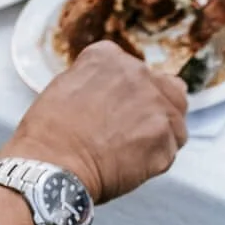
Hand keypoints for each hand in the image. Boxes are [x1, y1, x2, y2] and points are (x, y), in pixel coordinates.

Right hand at [3, 43, 187, 203]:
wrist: (51, 167)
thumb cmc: (49, 136)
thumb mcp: (65, 87)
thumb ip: (98, 81)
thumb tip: (113, 93)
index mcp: (109, 57)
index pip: (137, 73)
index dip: (130, 97)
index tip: (117, 113)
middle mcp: (138, 73)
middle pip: (166, 90)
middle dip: (153, 111)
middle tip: (130, 134)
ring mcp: (156, 104)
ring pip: (175, 120)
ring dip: (159, 136)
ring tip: (130, 152)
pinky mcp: (165, 137)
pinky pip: (170, 149)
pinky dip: (155, 160)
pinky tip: (131, 165)